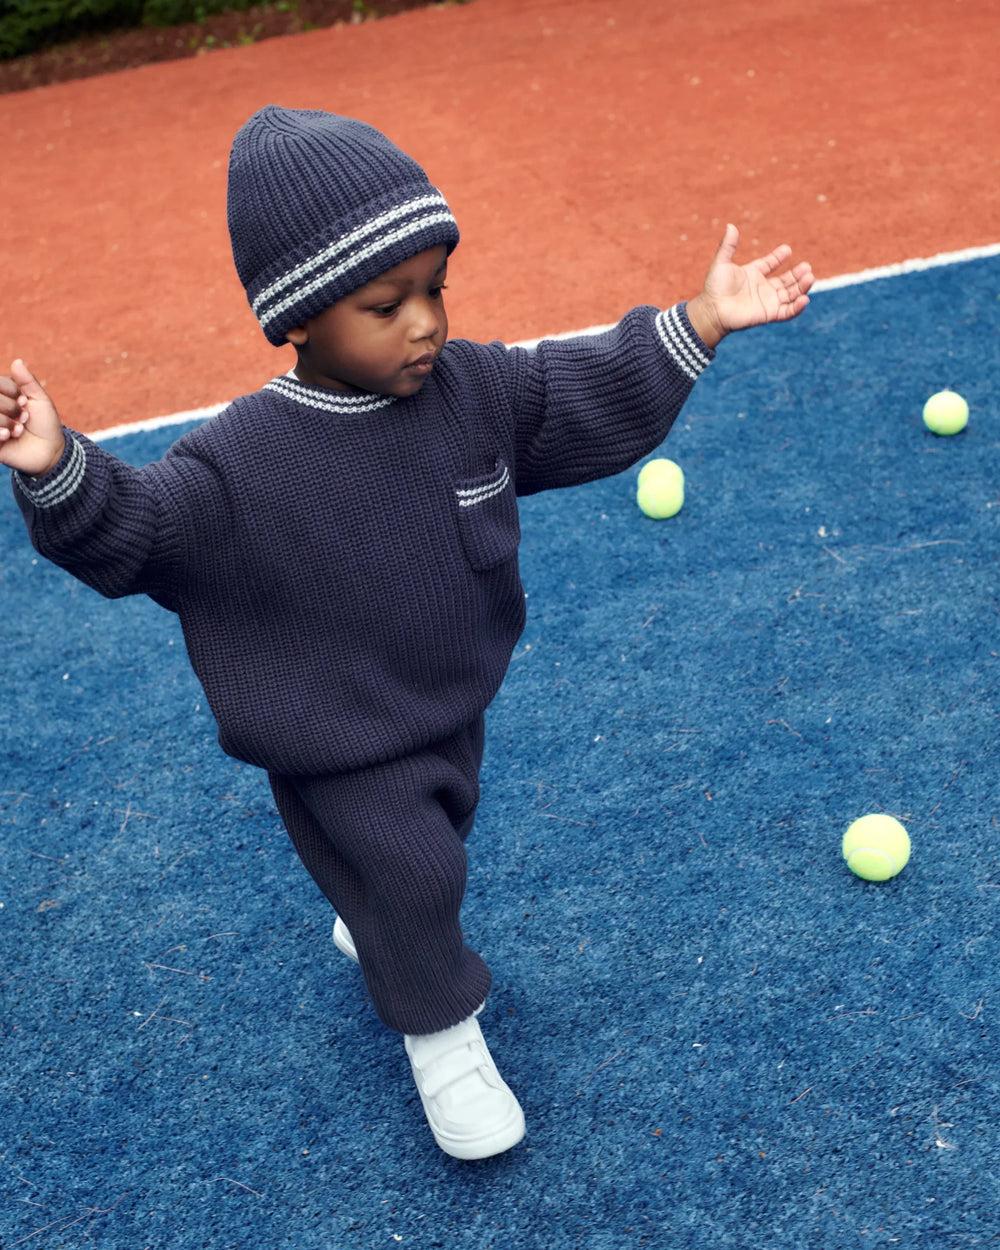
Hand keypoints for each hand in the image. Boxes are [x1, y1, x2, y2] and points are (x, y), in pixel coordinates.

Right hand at [0, 360, 64, 476]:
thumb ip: (28, 381)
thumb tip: (17, 361)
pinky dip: (0, 433)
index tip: (25, 402)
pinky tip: (8, 437)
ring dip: (7, 422)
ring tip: (19, 430)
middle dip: (12, 408)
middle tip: (24, 419)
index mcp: (2, 394)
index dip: (12, 392)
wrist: (50, 451)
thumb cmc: (45, 423)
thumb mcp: (40, 400)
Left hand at [687, 224, 813, 347]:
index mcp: (752, 275)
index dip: (778, 257)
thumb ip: (728, 246)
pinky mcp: (768, 314)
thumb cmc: (714, 288)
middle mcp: (762, 289)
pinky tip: (804, 298)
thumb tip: (730, 225)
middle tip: (807, 266)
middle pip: (786, 281)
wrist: (712, 309)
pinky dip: (797, 307)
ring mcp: (767, 302)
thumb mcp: (721, 263)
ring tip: (810, 277)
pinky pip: (787, 312)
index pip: (770, 265)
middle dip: (797, 274)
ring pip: (790, 295)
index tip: (787, 250)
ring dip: (802, 287)